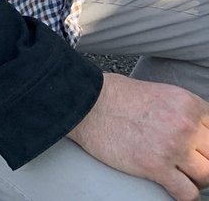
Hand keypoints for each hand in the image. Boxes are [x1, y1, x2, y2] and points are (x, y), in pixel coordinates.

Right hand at [68, 72, 208, 200]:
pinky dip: (184, 194)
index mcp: (188, 104)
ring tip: (182, 175)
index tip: (199, 148)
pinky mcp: (154, 166)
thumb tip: (197, 130)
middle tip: (190, 162)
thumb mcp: (160, 93)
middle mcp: (185, 125)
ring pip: (206, 176)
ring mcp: (172, 147)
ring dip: (196, 178)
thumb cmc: (114, 95)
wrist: (86, 103)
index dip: (206, 141)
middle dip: (204, 160)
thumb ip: (182, 111)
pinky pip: (186, 193)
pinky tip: (175, 188)